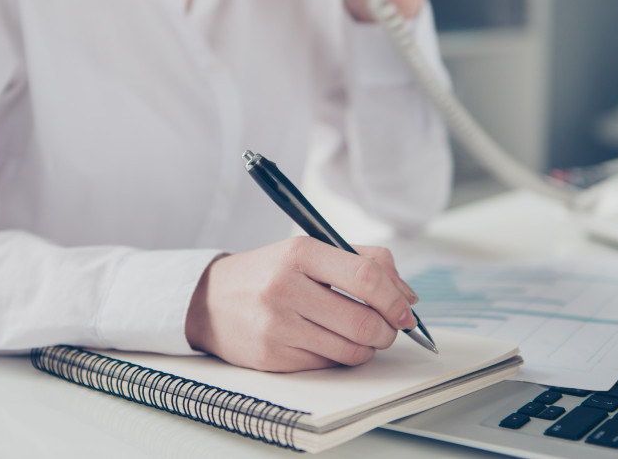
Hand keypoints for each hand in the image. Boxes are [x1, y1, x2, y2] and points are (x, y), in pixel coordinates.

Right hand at [185, 236, 419, 371]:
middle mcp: (285, 287)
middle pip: (363, 321)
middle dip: (387, 331)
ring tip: (360, 335)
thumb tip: (408, 296)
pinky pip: (327, 365)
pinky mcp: (271, 357)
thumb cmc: (270, 273)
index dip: (395, 298)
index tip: (406, 310)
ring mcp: (277, 325)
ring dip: (367, 348)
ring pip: (350, 350)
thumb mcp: (309, 252)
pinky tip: (328, 343)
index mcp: (300, 252)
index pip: (365, 277)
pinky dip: (339, 358)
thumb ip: (363, 262)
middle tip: (389, 329)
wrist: (210, 300)